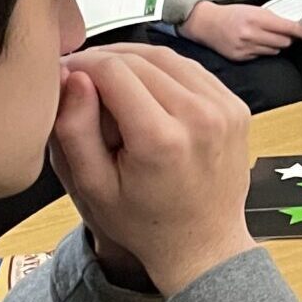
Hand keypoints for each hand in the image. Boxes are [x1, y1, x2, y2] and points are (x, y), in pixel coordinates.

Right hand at [48, 46, 254, 296]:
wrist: (203, 244)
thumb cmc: (144, 222)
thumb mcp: (92, 186)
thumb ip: (75, 129)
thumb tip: (73, 76)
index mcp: (161, 139)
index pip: (113, 70)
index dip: (81, 63)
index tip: (65, 72)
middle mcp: (200, 117)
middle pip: (140, 58)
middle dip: (104, 59)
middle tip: (81, 73)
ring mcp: (225, 110)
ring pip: (167, 58)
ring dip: (133, 59)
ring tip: (107, 76)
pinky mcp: (236, 107)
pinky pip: (192, 70)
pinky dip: (163, 70)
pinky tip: (143, 86)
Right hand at [182, 1, 301, 59]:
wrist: (206, 23)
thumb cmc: (231, 14)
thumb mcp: (252, 9)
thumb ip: (271, 18)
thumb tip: (293, 28)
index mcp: (255, 18)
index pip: (287, 28)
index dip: (301, 32)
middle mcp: (251, 34)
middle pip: (284, 42)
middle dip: (287, 38)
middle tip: (283, 33)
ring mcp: (245, 48)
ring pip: (274, 50)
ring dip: (275, 45)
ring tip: (264, 37)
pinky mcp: (240, 57)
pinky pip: (261, 56)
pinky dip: (262, 50)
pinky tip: (253, 43)